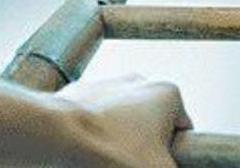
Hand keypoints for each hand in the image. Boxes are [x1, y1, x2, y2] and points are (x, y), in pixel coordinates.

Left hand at [0, 74, 191, 166]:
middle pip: (151, 123)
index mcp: (167, 94)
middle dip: (143, 144)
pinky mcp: (81, 91)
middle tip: (127, 163)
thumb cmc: (109, 151)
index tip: (153, 163)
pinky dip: (93, 130)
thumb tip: (173, 166)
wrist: (58, 137)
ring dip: (118, 136)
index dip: (170, 152)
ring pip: (122, 118)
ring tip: (103, 158)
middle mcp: (141, 81)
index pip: (182, 130)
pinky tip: (85, 149)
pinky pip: (94, 115)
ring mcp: (109, 82)